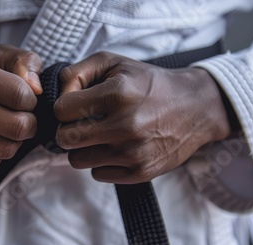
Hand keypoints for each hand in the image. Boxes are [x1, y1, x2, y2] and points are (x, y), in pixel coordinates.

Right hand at [0, 45, 42, 170]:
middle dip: (30, 123)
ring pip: (7, 149)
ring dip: (16, 140)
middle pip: (17, 127)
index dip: (32, 99)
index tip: (25, 97)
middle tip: (23, 116)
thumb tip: (38, 89)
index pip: (20, 95)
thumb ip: (25, 62)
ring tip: (7, 126)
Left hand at [54, 52, 230, 183]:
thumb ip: (76, 72)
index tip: (75, 105)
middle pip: (64, 139)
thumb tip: (57, 96)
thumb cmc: (149, 83)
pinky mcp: (141, 172)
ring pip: (77, 160)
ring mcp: (134, 152)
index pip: (61, 110)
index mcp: (118, 94)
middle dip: (67, 130)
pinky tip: (115, 148)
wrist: (196, 107)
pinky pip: (98, 174)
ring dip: (83, 148)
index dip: (64, 106)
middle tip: (81, 123)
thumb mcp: (114, 63)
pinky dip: (101, 163)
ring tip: (99, 135)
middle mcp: (126, 125)